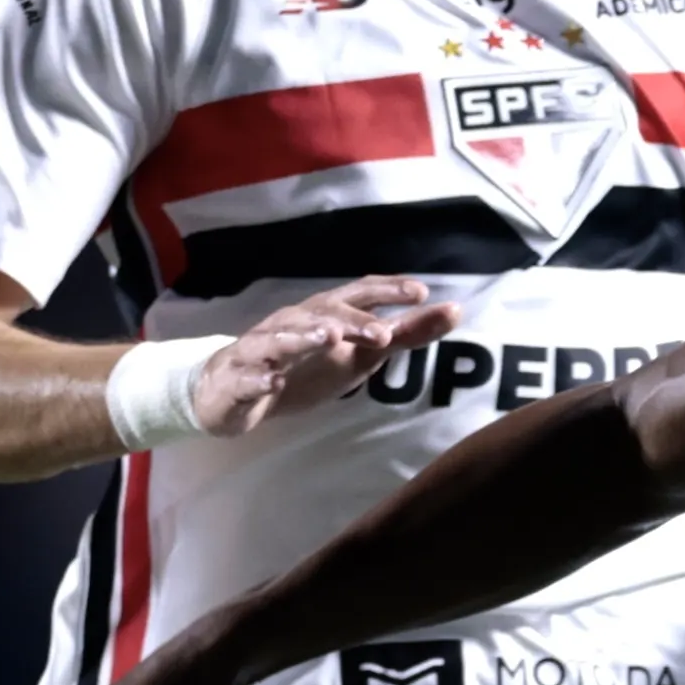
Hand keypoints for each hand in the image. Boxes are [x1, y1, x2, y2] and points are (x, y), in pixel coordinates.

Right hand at [194, 279, 459, 432]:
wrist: (231, 393)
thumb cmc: (304, 367)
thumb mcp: (360, 354)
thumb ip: (404, 335)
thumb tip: (453, 311)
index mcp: (324, 314)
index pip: (357, 294)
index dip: (386, 291)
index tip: (420, 292)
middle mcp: (292, 323)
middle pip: (322, 313)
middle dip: (351, 320)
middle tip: (381, 333)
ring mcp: (262, 349)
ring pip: (281, 338)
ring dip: (305, 336)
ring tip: (329, 338)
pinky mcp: (237, 379)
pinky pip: (248, 378)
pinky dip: (260, 380)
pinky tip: (274, 383)